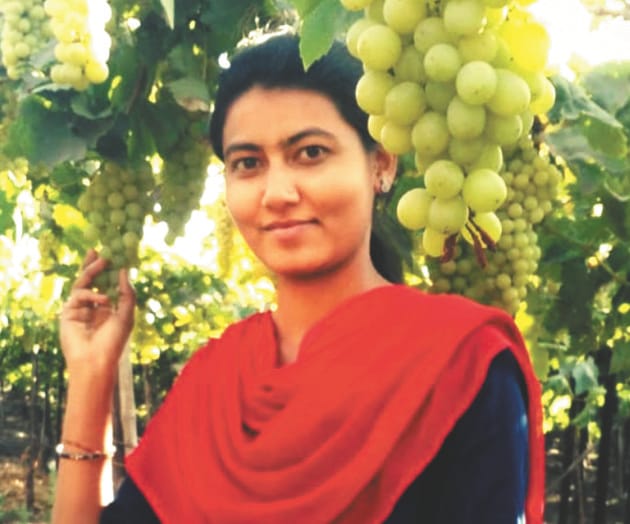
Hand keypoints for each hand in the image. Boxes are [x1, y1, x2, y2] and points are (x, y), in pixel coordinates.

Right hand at [59, 250, 135, 375]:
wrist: (96, 361)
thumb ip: (127, 293)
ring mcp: (78, 309)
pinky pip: (77, 296)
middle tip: (99, 251)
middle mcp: (91, 307)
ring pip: (82, 284)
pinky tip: (103, 300)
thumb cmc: (114, 341)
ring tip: (103, 261)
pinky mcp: (68, 313)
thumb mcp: (126, 315)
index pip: (105, 284)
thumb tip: (124, 270)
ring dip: (92, 271)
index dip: (107, 270)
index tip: (112, 255)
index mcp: (106, 307)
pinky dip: (91, 295)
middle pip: (90, 281)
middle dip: (93, 265)